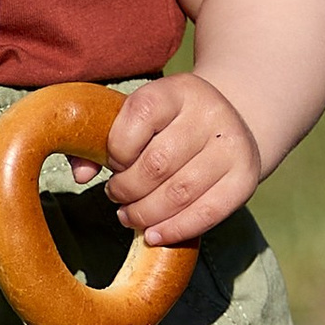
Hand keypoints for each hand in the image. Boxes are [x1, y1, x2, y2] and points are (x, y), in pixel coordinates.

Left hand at [100, 72, 261, 242]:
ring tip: (129, 215)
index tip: (113, 163)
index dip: (117, 149)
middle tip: (116, 196)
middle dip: (127, 189)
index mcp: (178, 89)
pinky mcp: (245, 177)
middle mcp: (210, 112)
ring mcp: (232, 145)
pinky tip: (153, 234)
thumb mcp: (139, 116)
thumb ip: (100, 140)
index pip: (139, 116)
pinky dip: (175, 229)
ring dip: (145, 213)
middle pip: (157, 163)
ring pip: (179, 193)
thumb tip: (79, 176)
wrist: (231, 120)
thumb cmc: (169, 124)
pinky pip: (207, 213)